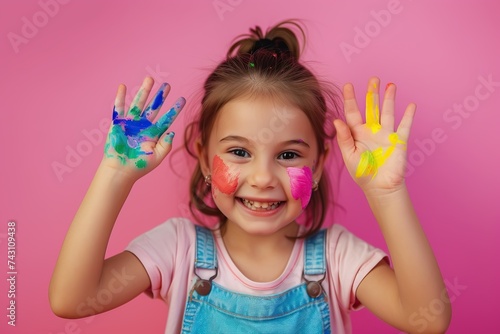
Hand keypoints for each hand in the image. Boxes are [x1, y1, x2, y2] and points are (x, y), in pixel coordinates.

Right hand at [102, 77, 184, 179]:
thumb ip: (166, 145)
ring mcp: (131, 123)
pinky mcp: (118, 123)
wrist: (121, 170)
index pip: (167, 118)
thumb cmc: (139, 166)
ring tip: (150, 79)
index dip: (174, 109)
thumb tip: (172, 132)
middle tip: (167, 85)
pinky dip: (120, 97)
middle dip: (160, 96)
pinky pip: (119, 108)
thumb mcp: (157, 156)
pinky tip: (123, 86)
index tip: (182, 99)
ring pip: (138, 103)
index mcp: (154, 133)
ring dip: (144, 91)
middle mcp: (143, 126)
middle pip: (154, 107)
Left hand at [333, 77, 415, 194]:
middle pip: (372, 108)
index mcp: (357, 134)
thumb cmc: (362, 173)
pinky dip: (408, 116)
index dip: (350, 99)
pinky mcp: (399, 141)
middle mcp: (372, 131)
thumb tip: (337, 120)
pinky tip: (411, 105)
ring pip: (388, 112)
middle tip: (373, 79)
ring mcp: (386, 135)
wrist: (380, 188)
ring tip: (390, 85)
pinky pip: (405, 126)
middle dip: (372, 93)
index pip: (352, 113)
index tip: (348, 86)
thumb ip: (344, 138)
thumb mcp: (349, 155)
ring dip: (389, 99)